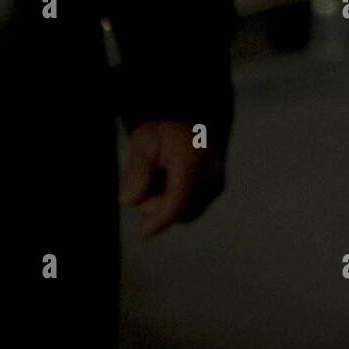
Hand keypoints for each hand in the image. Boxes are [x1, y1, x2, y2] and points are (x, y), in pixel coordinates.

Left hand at [119, 121, 226, 237]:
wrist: (192, 115)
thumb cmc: (166, 128)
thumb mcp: (143, 141)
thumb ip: (136, 171)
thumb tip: (129, 201)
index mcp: (192, 159)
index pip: (178, 200)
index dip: (159, 220)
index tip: (143, 233)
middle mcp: (212, 172)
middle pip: (183, 209)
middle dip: (160, 207)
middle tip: (147, 184)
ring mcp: (218, 180)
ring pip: (190, 210)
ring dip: (170, 205)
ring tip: (160, 181)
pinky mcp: (218, 186)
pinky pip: (196, 205)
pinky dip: (180, 202)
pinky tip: (171, 184)